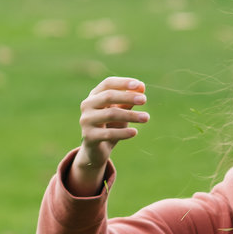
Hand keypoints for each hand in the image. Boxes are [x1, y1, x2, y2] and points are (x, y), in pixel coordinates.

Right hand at [69, 76, 148, 194]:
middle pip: (108, 96)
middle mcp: (87, 105)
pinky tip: (135, 132)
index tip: (140, 85)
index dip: (123, 83)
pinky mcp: (89, 137)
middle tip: (144, 100)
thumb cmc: (110, 126)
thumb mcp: (120, 112)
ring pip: (110, 114)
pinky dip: (123, 133)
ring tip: (146, 117)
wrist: (96, 150)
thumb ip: (128, 100)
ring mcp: (86, 121)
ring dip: (130, 115)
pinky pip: (108, 133)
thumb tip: (141, 87)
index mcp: (94, 96)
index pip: (108, 83)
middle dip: (128, 97)